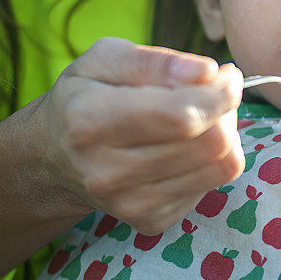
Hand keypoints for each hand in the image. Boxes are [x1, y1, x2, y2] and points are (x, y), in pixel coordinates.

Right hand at [37, 37, 244, 233]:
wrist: (53, 156)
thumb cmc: (85, 95)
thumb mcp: (105, 58)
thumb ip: (156, 61)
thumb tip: (207, 71)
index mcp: (91, 120)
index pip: (180, 115)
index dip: (219, 93)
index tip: (227, 74)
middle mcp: (107, 172)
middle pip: (209, 143)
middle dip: (227, 109)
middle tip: (218, 89)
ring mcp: (129, 204)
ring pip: (219, 167)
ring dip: (226, 132)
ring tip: (205, 112)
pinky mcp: (150, 221)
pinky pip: (211, 186)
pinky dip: (211, 158)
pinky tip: (188, 142)